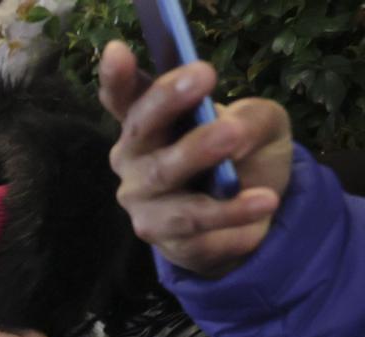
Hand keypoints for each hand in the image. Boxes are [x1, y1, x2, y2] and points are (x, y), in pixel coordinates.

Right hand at [98, 42, 290, 277]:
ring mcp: (144, 204)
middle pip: (141, 133)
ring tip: (234, 140)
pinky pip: (197, 228)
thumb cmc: (242, 154)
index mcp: (147, 124)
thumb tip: (235, 131)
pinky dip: (233, 214)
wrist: (250, 215)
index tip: (117, 51)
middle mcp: (133, 161)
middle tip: (203, 78)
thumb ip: (250, 117)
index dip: (116, 77)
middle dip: (167, 103)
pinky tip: (263, 202)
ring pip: (165, 181)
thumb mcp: (260, 122)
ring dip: (197, 155)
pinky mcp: (166, 241)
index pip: (123, 98)